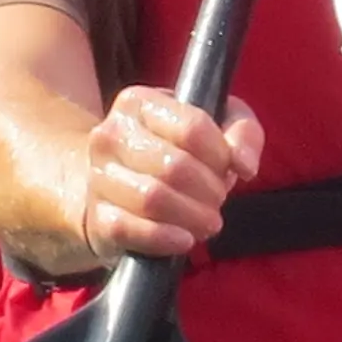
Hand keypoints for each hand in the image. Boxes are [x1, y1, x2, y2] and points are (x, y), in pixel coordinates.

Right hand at [79, 84, 262, 263]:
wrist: (122, 182)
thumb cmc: (179, 149)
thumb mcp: (218, 125)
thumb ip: (243, 133)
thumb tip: (244, 166)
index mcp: (139, 102)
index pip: (192, 128)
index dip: (220, 155)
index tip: (226, 167)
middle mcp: (110, 134)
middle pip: (175, 167)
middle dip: (209, 190)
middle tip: (218, 200)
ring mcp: (98, 175)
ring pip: (152, 199)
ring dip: (192, 216)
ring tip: (207, 221)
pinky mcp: (97, 215)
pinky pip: (127, 229)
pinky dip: (163, 238)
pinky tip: (184, 239)